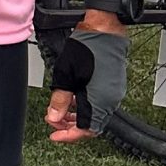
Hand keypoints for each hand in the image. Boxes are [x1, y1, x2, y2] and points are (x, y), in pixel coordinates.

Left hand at [47, 13, 127, 140]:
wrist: (105, 29)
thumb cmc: (87, 47)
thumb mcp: (66, 75)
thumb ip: (60, 100)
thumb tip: (54, 117)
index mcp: (100, 101)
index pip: (86, 130)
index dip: (68, 136)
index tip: (55, 136)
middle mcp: (110, 100)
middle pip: (90, 125)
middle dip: (69, 126)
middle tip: (53, 122)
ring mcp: (113, 93)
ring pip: (94, 115)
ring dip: (75, 117)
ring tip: (58, 111)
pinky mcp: (112, 85)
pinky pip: (98, 104)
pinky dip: (84, 106)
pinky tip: (72, 100)